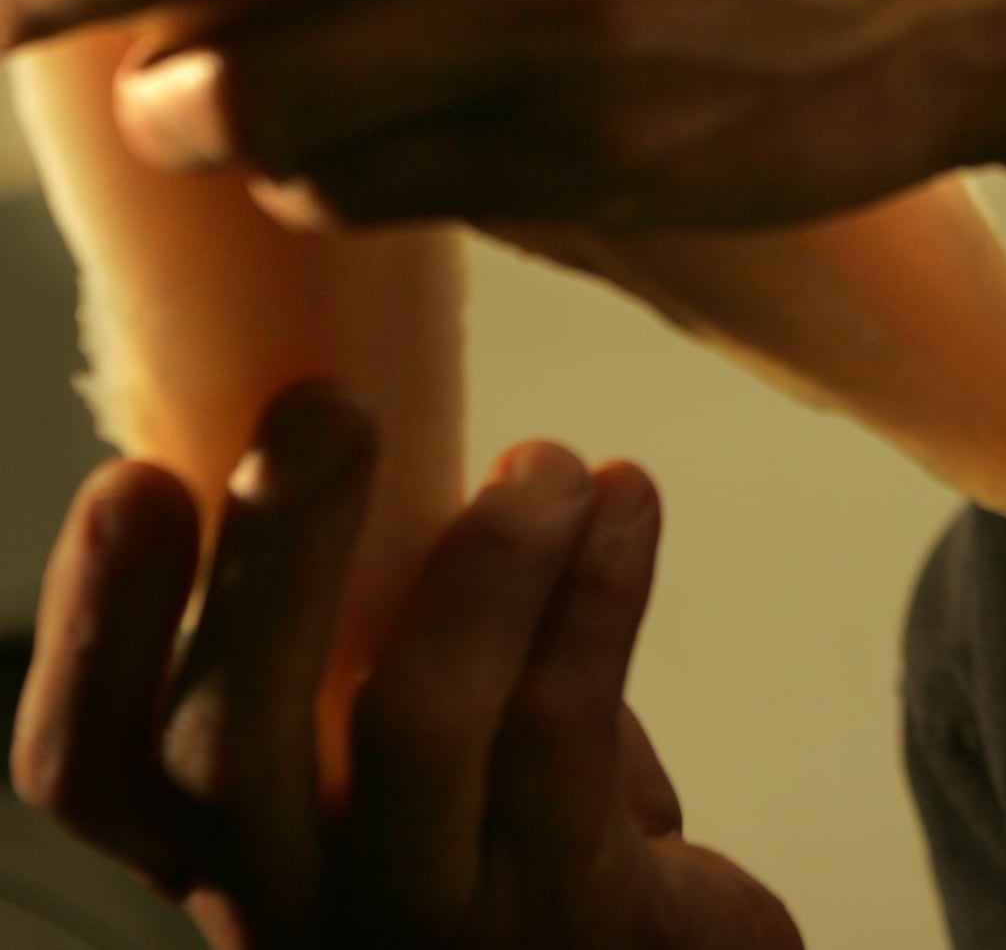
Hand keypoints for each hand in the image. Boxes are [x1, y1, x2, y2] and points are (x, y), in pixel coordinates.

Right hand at [10, 381, 800, 949]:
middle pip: (228, 748)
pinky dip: (599, 588)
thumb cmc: (505, 808)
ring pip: (416, 727)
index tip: (136, 479)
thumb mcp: (389, 713)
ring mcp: (425, 930)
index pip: (93, 767)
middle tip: (328, 409)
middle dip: (277, 554)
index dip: (93, 630)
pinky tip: (625, 502)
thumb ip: (344, 602)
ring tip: (545, 464)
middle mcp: (293, 907)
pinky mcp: (569, 921)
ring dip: (485, 557)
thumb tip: (334, 396)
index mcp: (222, 839)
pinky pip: (566, 731)